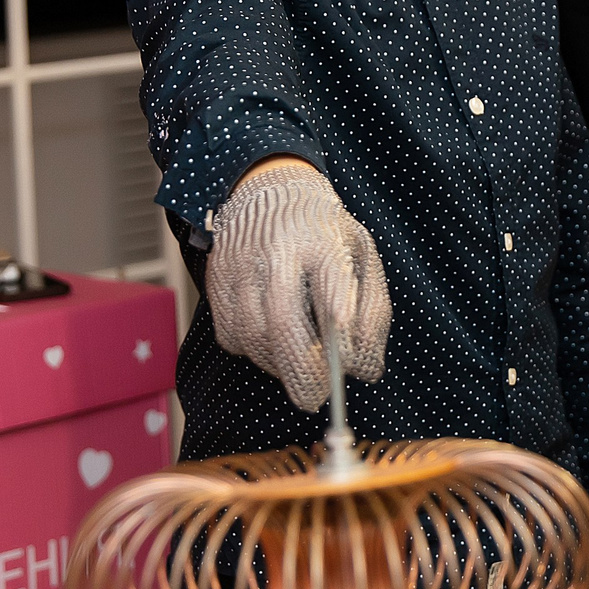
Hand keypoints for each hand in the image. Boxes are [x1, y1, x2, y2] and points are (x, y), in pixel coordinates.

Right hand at [205, 161, 390, 409]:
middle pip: (282, 320)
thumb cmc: (324, 233)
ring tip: (300, 361)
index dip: (338, 313)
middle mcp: (275, 253)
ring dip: (280, 364)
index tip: (343, 353)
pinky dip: (256, 352)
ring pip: (255, 338)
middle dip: (300, 369)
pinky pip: (234, 338)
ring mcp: (239, 269)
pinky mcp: (216, 286)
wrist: (267, 191)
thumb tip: (366, 370)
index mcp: (321, 238)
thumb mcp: (362, 255)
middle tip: (316, 396)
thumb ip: (372, 311)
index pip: (329, 277)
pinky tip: (274, 341)